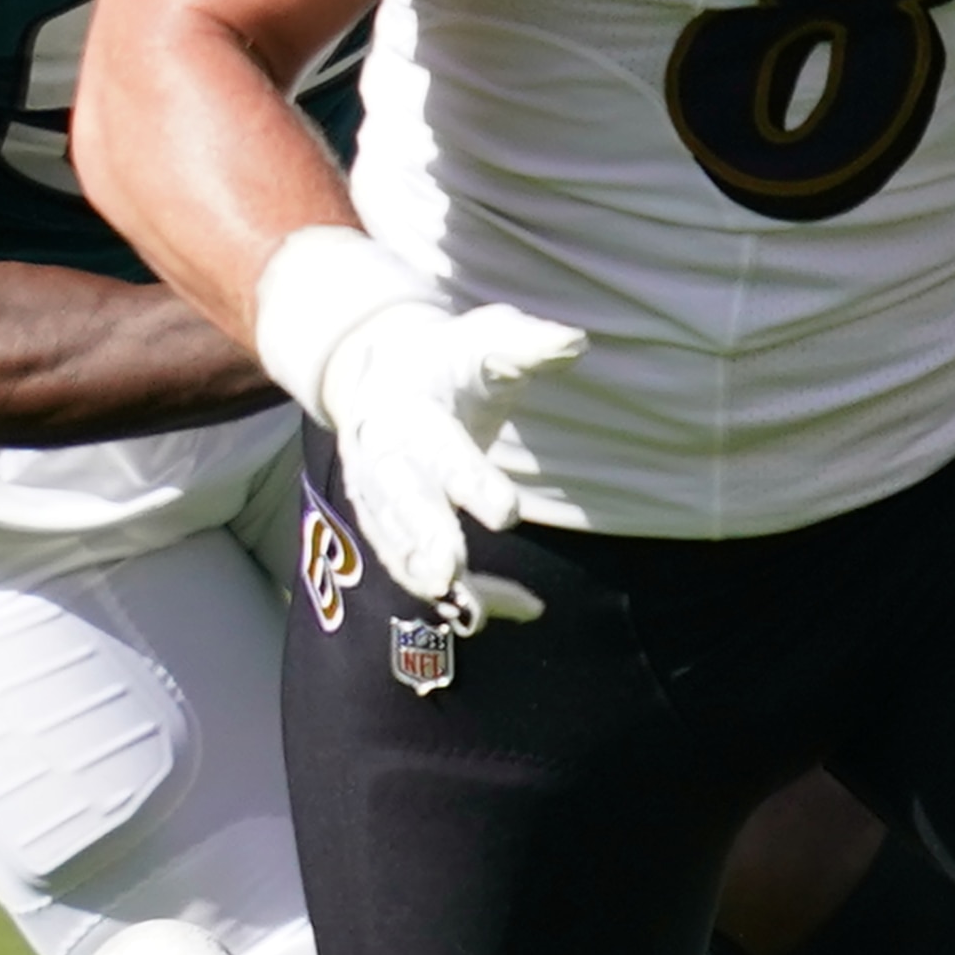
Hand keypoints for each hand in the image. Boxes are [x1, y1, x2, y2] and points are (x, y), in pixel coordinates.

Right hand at [255, 230, 579, 612]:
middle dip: (426, 541)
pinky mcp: (385, 529)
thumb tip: (575, 342)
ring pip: (401, 548)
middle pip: (403, 505)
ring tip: (477, 616)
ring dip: (433, 584)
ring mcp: (378, 499)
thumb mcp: (486, 338)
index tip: (508, 512)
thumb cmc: (449, 359)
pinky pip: (414, 571)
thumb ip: (526, 344)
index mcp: (409, 408)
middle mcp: (384, 457)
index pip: (442, 449)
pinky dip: (454, 597)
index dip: (472, 481)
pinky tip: (504, 612)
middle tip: (451, 576)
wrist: (380, 373)